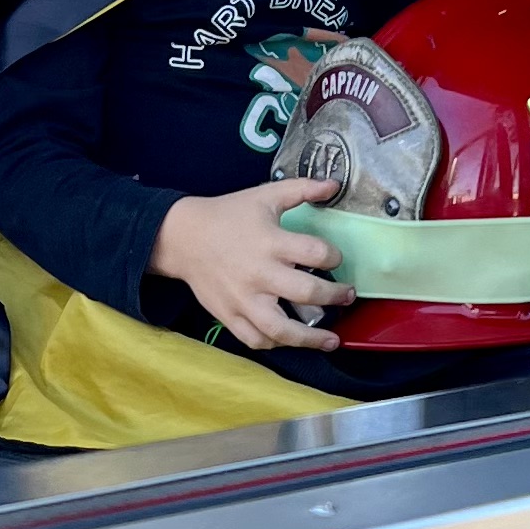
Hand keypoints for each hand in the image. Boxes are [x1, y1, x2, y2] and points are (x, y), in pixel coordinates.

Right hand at [152, 178, 351, 349]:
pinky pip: (256, 340)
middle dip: (335, 296)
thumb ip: (302, 189)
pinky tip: (291, 339)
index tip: (334, 259)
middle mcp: (259, 274)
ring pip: (282, 329)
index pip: (317, 254)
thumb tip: (333, 184)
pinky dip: (276, 343)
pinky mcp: (229, 315)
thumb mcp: (265, 196)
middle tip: (346, 296)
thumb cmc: (228, 215)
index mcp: (270, 242)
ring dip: (312, 338)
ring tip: (331, 340)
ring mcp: (243, 300)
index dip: (334, 257)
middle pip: (307, 293)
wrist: (183, 237)